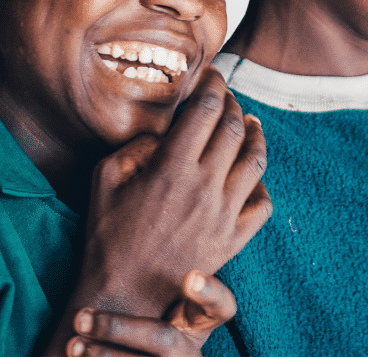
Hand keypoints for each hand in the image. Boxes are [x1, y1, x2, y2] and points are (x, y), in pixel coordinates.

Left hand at [58, 271, 236, 356]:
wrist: (129, 352)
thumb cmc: (140, 318)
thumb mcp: (162, 296)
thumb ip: (161, 265)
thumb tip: (144, 190)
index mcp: (199, 322)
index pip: (220, 307)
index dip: (208, 293)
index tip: (188, 277)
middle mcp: (187, 349)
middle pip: (165, 342)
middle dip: (121, 330)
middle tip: (81, 317)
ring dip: (102, 354)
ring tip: (72, 343)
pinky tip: (71, 356)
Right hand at [70, 69, 270, 317]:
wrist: (123, 293)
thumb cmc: (107, 235)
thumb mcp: (104, 180)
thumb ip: (136, 145)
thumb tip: (166, 130)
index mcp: (172, 168)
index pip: (206, 110)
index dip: (212, 84)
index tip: (211, 74)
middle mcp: (205, 187)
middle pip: (235, 129)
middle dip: (233, 103)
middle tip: (226, 95)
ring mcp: (225, 214)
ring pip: (257, 161)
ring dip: (256, 135)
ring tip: (250, 122)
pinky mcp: (235, 239)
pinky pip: (263, 204)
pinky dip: (262, 183)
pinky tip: (252, 172)